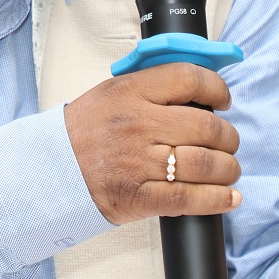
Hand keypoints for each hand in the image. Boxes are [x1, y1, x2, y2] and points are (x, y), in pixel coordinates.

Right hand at [63, 63, 241, 224]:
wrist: (51, 169)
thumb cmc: (85, 131)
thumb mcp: (112, 92)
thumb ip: (152, 88)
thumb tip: (198, 90)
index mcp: (132, 92)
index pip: (189, 79)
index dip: (217, 89)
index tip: (223, 100)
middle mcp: (139, 125)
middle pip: (206, 126)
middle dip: (228, 137)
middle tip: (227, 143)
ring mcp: (140, 162)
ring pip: (205, 164)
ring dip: (227, 169)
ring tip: (228, 170)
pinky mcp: (140, 197)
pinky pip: (189, 198)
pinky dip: (217, 199)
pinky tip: (228, 197)